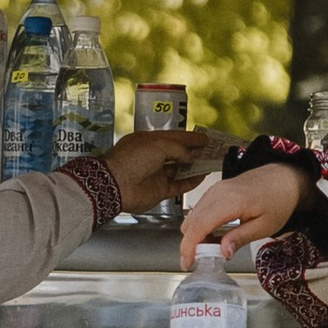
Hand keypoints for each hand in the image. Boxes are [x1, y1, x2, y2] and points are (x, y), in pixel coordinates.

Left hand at [101, 124, 223, 212]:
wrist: (116, 184)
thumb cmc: (132, 159)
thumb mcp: (159, 144)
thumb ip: (179, 149)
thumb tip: (190, 157)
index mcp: (149, 141)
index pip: (174, 137)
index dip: (190, 137)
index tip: (204, 138)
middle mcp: (152, 157)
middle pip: (178, 154)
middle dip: (194, 152)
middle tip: (211, 150)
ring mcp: (155, 175)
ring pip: (179, 170)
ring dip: (194, 167)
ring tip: (210, 163)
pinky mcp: (158, 190)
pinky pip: (178, 186)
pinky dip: (190, 182)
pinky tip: (201, 177)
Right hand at [181, 161, 303, 262]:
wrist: (284, 178)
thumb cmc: (279, 200)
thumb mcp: (265, 226)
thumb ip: (240, 238)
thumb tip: (223, 252)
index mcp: (230, 201)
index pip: (199, 226)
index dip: (189, 247)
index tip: (188, 262)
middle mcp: (218, 192)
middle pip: (191, 222)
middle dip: (190, 244)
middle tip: (202, 260)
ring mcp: (215, 189)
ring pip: (192, 216)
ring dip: (195, 235)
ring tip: (212, 249)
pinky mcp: (216, 190)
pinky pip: (199, 210)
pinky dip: (200, 225)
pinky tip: (214, 236)